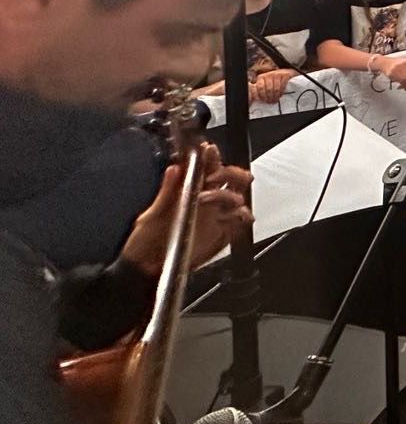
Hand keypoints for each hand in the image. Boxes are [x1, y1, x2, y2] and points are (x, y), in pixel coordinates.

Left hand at [123, 145, 253, 274]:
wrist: (146, 272)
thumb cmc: (144, 243)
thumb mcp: (150, 216)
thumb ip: (165, 193)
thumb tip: (174, 168)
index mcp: (188, 193)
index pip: (206, 168)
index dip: (211, 158)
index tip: (210, 151)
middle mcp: (205, 202)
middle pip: (230, 179)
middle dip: (231, 173)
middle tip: (223, 175)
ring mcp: (215, 218)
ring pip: (237, 198)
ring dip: (230, 195)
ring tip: (215, 198)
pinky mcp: (221, 235)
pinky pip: (240, 222)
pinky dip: (242, 217)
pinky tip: (236, 216)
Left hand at [248, 68, 295, 104]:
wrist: (287, 72)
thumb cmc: (274, 81)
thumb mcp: (265, 83)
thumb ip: (260, 89)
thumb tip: (254, 97)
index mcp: (261, 77)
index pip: (259, 87)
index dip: (261, 95)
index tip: (263, 100)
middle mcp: (269, 74)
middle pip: (268, 89)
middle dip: (269, 97)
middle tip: (270, 102)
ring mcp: (277, 74)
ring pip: (276, 89)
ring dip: (276, 96)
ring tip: (275, 100)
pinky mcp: (285, 75)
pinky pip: (283, 86)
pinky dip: (282, 92)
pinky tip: (281, 95)